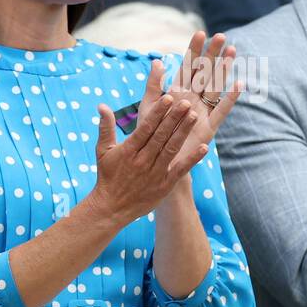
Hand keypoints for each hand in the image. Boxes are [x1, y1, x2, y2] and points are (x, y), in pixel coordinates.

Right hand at [89, 94, 204, 225]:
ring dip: (183, 133)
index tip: (168, 97)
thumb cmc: (107, 176)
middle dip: (174, 118)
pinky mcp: (164, 186)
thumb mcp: (103, 150)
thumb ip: (105, 127)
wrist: (111, 208)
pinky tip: (204, 148)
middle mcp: (142, 160)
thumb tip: (102, 105)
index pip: (145, 128)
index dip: (157, 113)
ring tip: (194, 116)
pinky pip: (180, 170)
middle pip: (161, 136)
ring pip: (171, 149)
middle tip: (186, 102)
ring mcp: (154, 173)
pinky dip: (192, 159)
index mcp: (128, 150)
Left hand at [140, 31, 242, 170]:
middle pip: (205, 72)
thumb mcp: (148, 106)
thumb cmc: (151, 133)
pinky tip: (239, 84)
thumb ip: (153, 85)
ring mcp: (202, 111)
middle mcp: (193, 98)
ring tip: (232, 52)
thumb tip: (157, 61)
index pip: (188, 66)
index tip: (200, 33)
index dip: (194, 50)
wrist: (157, 160)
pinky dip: (230, 98)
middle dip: (213, 54)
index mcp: (178, 91)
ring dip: (223, 70)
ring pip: (215, 86)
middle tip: (222, 36)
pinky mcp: (209, 127)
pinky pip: (222, 110)